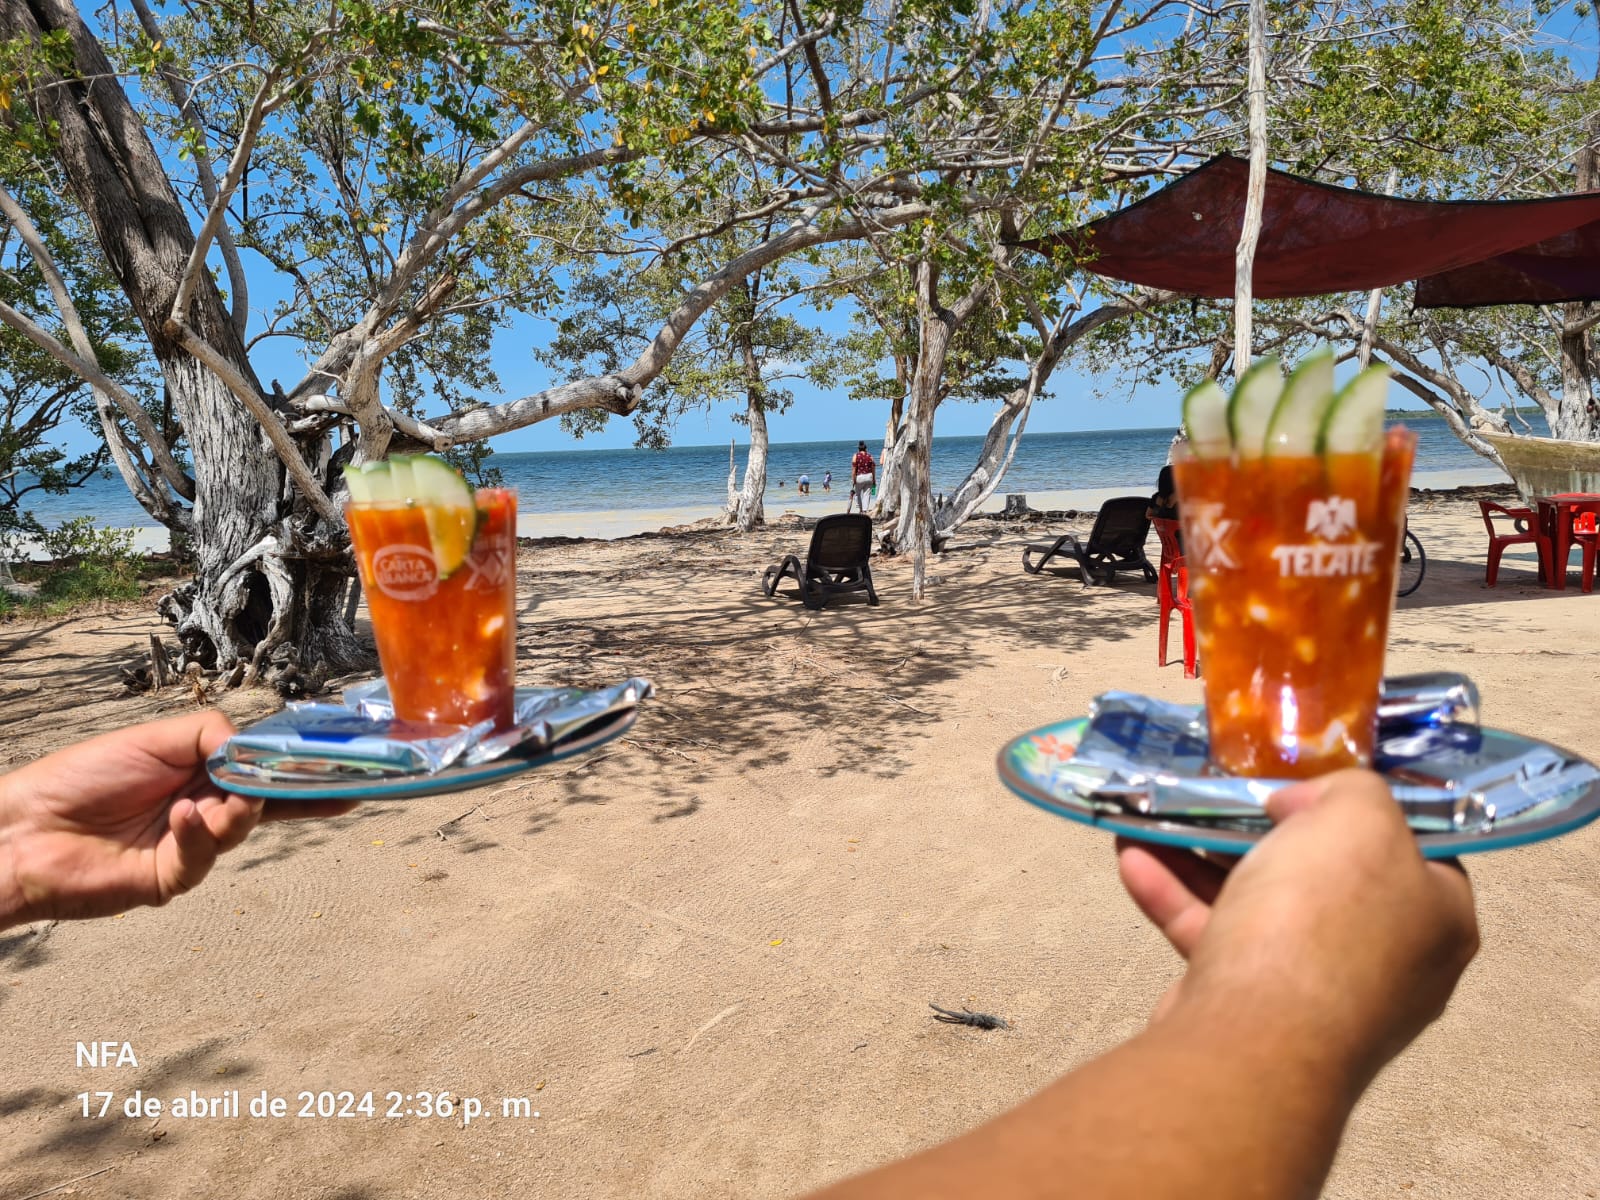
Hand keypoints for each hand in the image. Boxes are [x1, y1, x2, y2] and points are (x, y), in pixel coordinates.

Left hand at [0, 711, 354, 927]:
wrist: (25, 828)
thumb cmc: (83, 777)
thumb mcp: (157, 740)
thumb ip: (213, 735)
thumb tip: (255, 749)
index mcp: (203, 770)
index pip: (267, 768)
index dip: (307, 769)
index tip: (353, 768)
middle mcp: (205, 806)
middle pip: (270, 802)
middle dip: (303, 795)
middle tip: (334, 789)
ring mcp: (192, 844)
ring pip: (241, 829)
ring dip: (234, 812)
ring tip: (208, 801)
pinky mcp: (172, 878)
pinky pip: (203, 858)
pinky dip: (198, 835)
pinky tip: (181, 818)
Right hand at [1117, 770, 1477, 1089]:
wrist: (1253, 1039)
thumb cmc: (1323, 919)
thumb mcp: (1358, 817)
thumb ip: (1349, 789)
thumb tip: (1303, 809)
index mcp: (1437, 918)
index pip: (1411, 848)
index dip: (1359, 805)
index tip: (1307, 779)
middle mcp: (1387, 961)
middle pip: (1322, 874)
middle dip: (1263, 830)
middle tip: (1228, 795)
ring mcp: (1315, 989)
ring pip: (1258, 905)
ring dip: (1202, 856)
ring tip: (1160, 814)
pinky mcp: (1252, 1008)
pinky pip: (1217, 938)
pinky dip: (1176, 897)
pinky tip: (1132, 859)